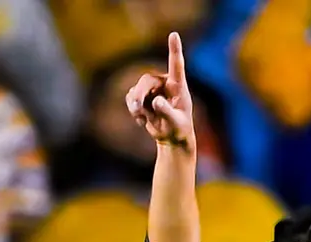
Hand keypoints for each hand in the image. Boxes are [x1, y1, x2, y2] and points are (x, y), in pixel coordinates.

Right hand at [125, 32, 193, 148]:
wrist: (172, 138)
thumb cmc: (179, 129)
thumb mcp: (175, 123)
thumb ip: (167, 111)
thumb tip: (156, 101)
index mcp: (178, 86)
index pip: (176, 65)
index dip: (174, 49)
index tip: (174, 34)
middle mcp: (165, 84)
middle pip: (146, 80)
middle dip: (140, 95)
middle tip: (137, 111)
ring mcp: (153, 89)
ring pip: (137, 89)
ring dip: (135, 104)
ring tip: (141, 119)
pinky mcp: (143, 97)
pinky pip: (131, 97)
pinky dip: (133, 109)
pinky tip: (141, 120)